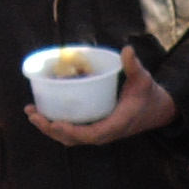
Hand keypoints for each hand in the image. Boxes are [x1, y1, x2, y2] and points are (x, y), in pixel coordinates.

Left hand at [27, 47, 177, 146]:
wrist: (156, 110)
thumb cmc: (148, 94)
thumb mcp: (143, 79)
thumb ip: (134, 66)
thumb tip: (127, 50)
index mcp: (116, 124)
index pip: (92, 134)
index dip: (73, 131)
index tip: (57, 123)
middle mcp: (105, 133)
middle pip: (73, 139)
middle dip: (51, 129)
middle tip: (33, 114)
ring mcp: (98, 133)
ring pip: (69, 138)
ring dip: (49, 128)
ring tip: (32, 113)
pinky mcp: (94, 129)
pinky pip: (72, 132)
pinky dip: (56, 126)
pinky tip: (43, 113)